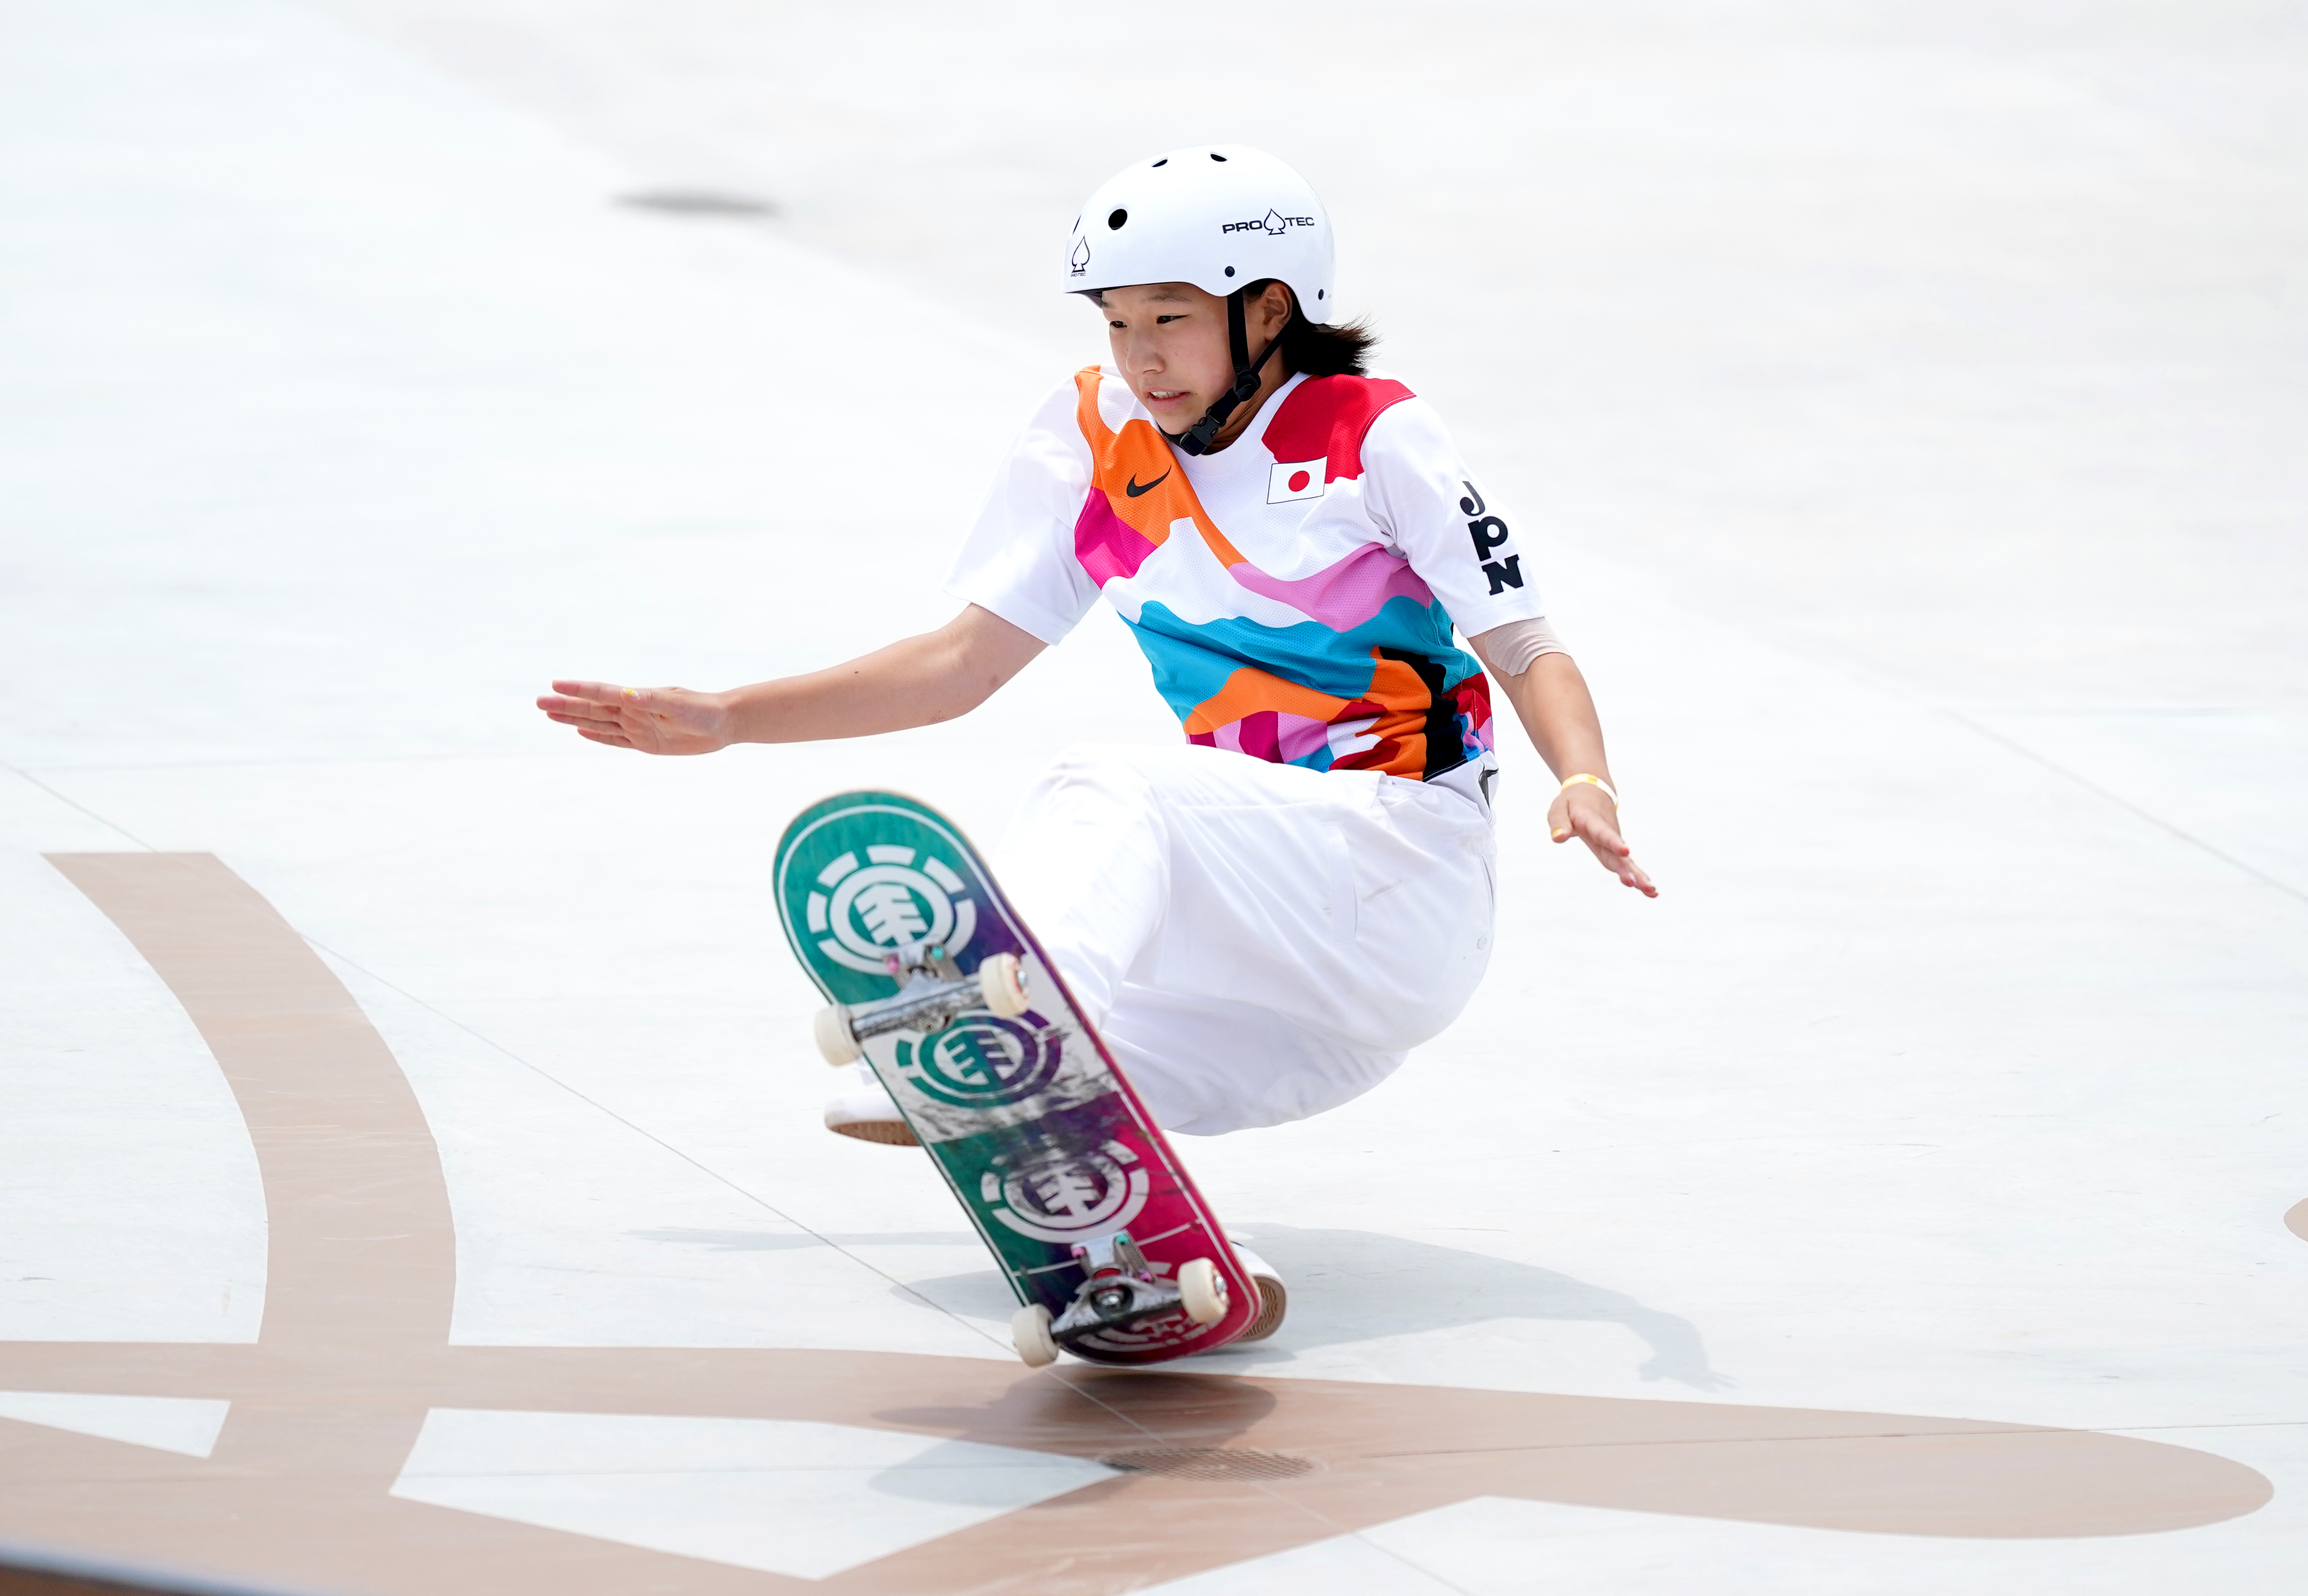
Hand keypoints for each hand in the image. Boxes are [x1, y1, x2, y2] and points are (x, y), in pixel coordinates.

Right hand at [535, 680, 732, 754]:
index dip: (579, 690)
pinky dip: (597, 737)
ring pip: (598, 723)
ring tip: (550, 714)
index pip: (602, 693)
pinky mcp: (645, 743)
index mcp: (638, 698)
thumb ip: (652, 700)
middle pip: (593, 708)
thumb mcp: (678, 705)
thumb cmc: (703, 710)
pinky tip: (580, 732)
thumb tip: (627, 694)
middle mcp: (633, 711)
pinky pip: (615, 740)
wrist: (723, 723)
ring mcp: (637, 727)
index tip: (555, 684)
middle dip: (566, 706)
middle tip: (539, 702)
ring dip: (574, 719)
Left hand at [1549, 782, 1657, 896]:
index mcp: (1592, 821)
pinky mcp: (1617, 850)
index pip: (1603, 833)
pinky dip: (1639, 876)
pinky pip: (1627, 864)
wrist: (1592, 791)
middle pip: (1619, 853)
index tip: (1625, 850)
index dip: (1614, 841)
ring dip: (1639, 876)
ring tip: (1652, 892)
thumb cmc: (1572, 803)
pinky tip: (1650, 892)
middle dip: (1628, 869)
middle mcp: (1609, 832)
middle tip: (1638, 883)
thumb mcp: (1559, 809)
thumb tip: (1558, 839)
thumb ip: (1559, 824)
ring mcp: (1615, 842)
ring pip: (1626, 861)